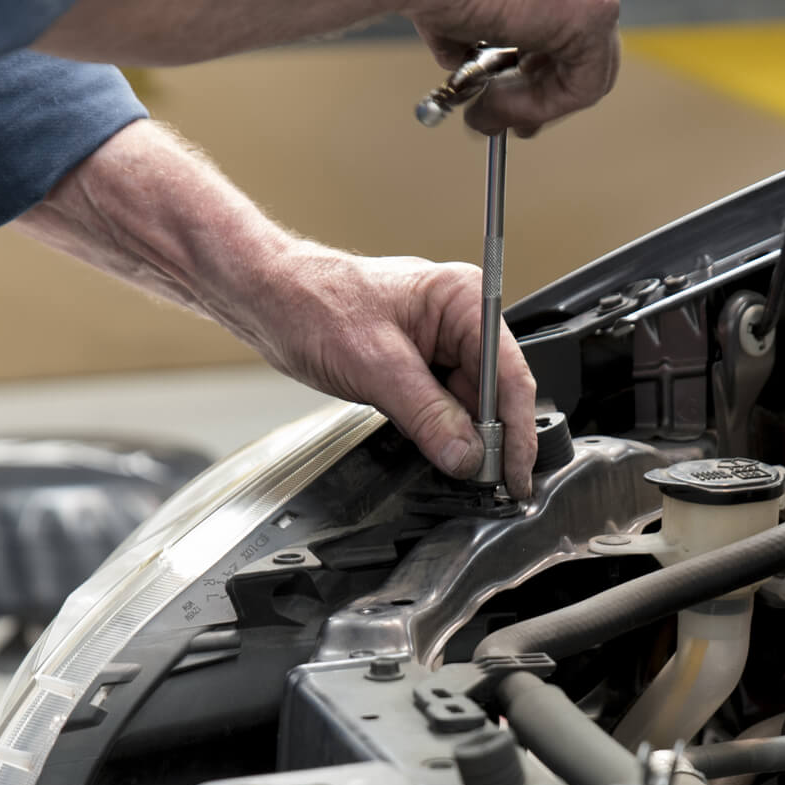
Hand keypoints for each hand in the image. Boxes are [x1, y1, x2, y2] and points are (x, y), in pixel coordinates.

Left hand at [17, 121, 538, 495]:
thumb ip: (428, 415)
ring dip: (466, 441)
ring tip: (461, 473)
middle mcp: (460, 318)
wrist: (267, 298)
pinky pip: (444, 407)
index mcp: (463, 299)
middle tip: (490, 486)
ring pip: (471, 406)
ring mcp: (440, 343)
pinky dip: (442, 434)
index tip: (515, 473)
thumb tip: (467, 456)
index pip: (510, 374)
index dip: (517, 430)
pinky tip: (436, 453)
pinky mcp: (419, 366)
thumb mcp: (374, 366)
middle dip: (492, 441)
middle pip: (496, 393)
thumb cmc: (312, 303)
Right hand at [409, 0, 621, 135]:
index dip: (534, 57)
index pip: (562, 9)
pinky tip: (496, 107)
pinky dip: (540, 106)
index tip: (505, 86)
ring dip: (532, 101)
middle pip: (580, 37)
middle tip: (502, 111)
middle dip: (539, 85)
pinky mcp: (596, 10)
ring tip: (485, 112)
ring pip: (584, 64)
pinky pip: (582, 83)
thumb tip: (459, 52)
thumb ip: (475, 20)